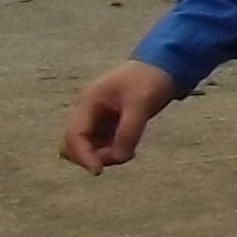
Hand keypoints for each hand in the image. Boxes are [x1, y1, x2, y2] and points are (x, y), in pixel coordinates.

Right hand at [62, 60, 178, 173]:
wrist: (163, 66)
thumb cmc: (150, 79)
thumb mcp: (141, 103)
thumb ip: (128, 131)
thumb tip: (118, 157)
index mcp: (88, 102)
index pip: (74, 135)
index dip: (82, 156)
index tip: (98, 171)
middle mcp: (87, 112)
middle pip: (73, 145)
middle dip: (91, 156)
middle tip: (120, 155)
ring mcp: (96, 120)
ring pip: (88, 149)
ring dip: (104, 156)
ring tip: (129, 151)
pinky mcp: (108, 126)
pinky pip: (101, 146)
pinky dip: (112, 152)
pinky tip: (129, 149)